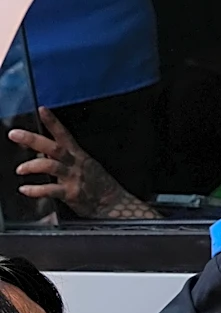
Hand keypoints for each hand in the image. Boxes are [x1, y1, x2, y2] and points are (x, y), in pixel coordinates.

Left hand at [8, 107, 139, 218]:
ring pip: (51, 166)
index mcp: (78, 155)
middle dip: (33, 139)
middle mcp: (75, 164)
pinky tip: (25, 190)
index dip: (53, 122)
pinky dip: (36, 190)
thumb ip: (61, 159)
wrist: (114, 203)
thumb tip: (41, 151)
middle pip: (53, 147)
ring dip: (33, 165)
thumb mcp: (83, 167)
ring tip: (20, 169)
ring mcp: (74, 177)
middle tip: (14, 134)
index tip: (42, 110)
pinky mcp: (72, 193)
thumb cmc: (98, 185)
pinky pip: (51, 190)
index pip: (64, 134)